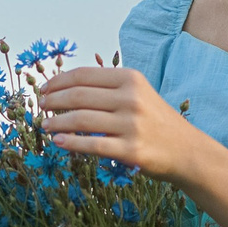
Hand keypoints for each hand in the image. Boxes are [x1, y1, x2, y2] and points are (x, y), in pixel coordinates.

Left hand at [37, 65, 200, 179]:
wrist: (187, 151)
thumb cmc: (156, 121)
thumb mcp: (138, 93)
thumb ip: (108, 88)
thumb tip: (65, 87)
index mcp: (131, 79)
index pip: (84, 75)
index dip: (58, 81)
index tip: (44, 89)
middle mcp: (131, 98)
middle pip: (78, 96)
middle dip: (53, 101)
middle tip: (41, 107)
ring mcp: (131, 125)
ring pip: (81, 119)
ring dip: (56, 122)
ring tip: (45, 125)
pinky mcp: (131, 151)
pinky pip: (92, 145)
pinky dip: (70, 143)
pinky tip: (58, 141)